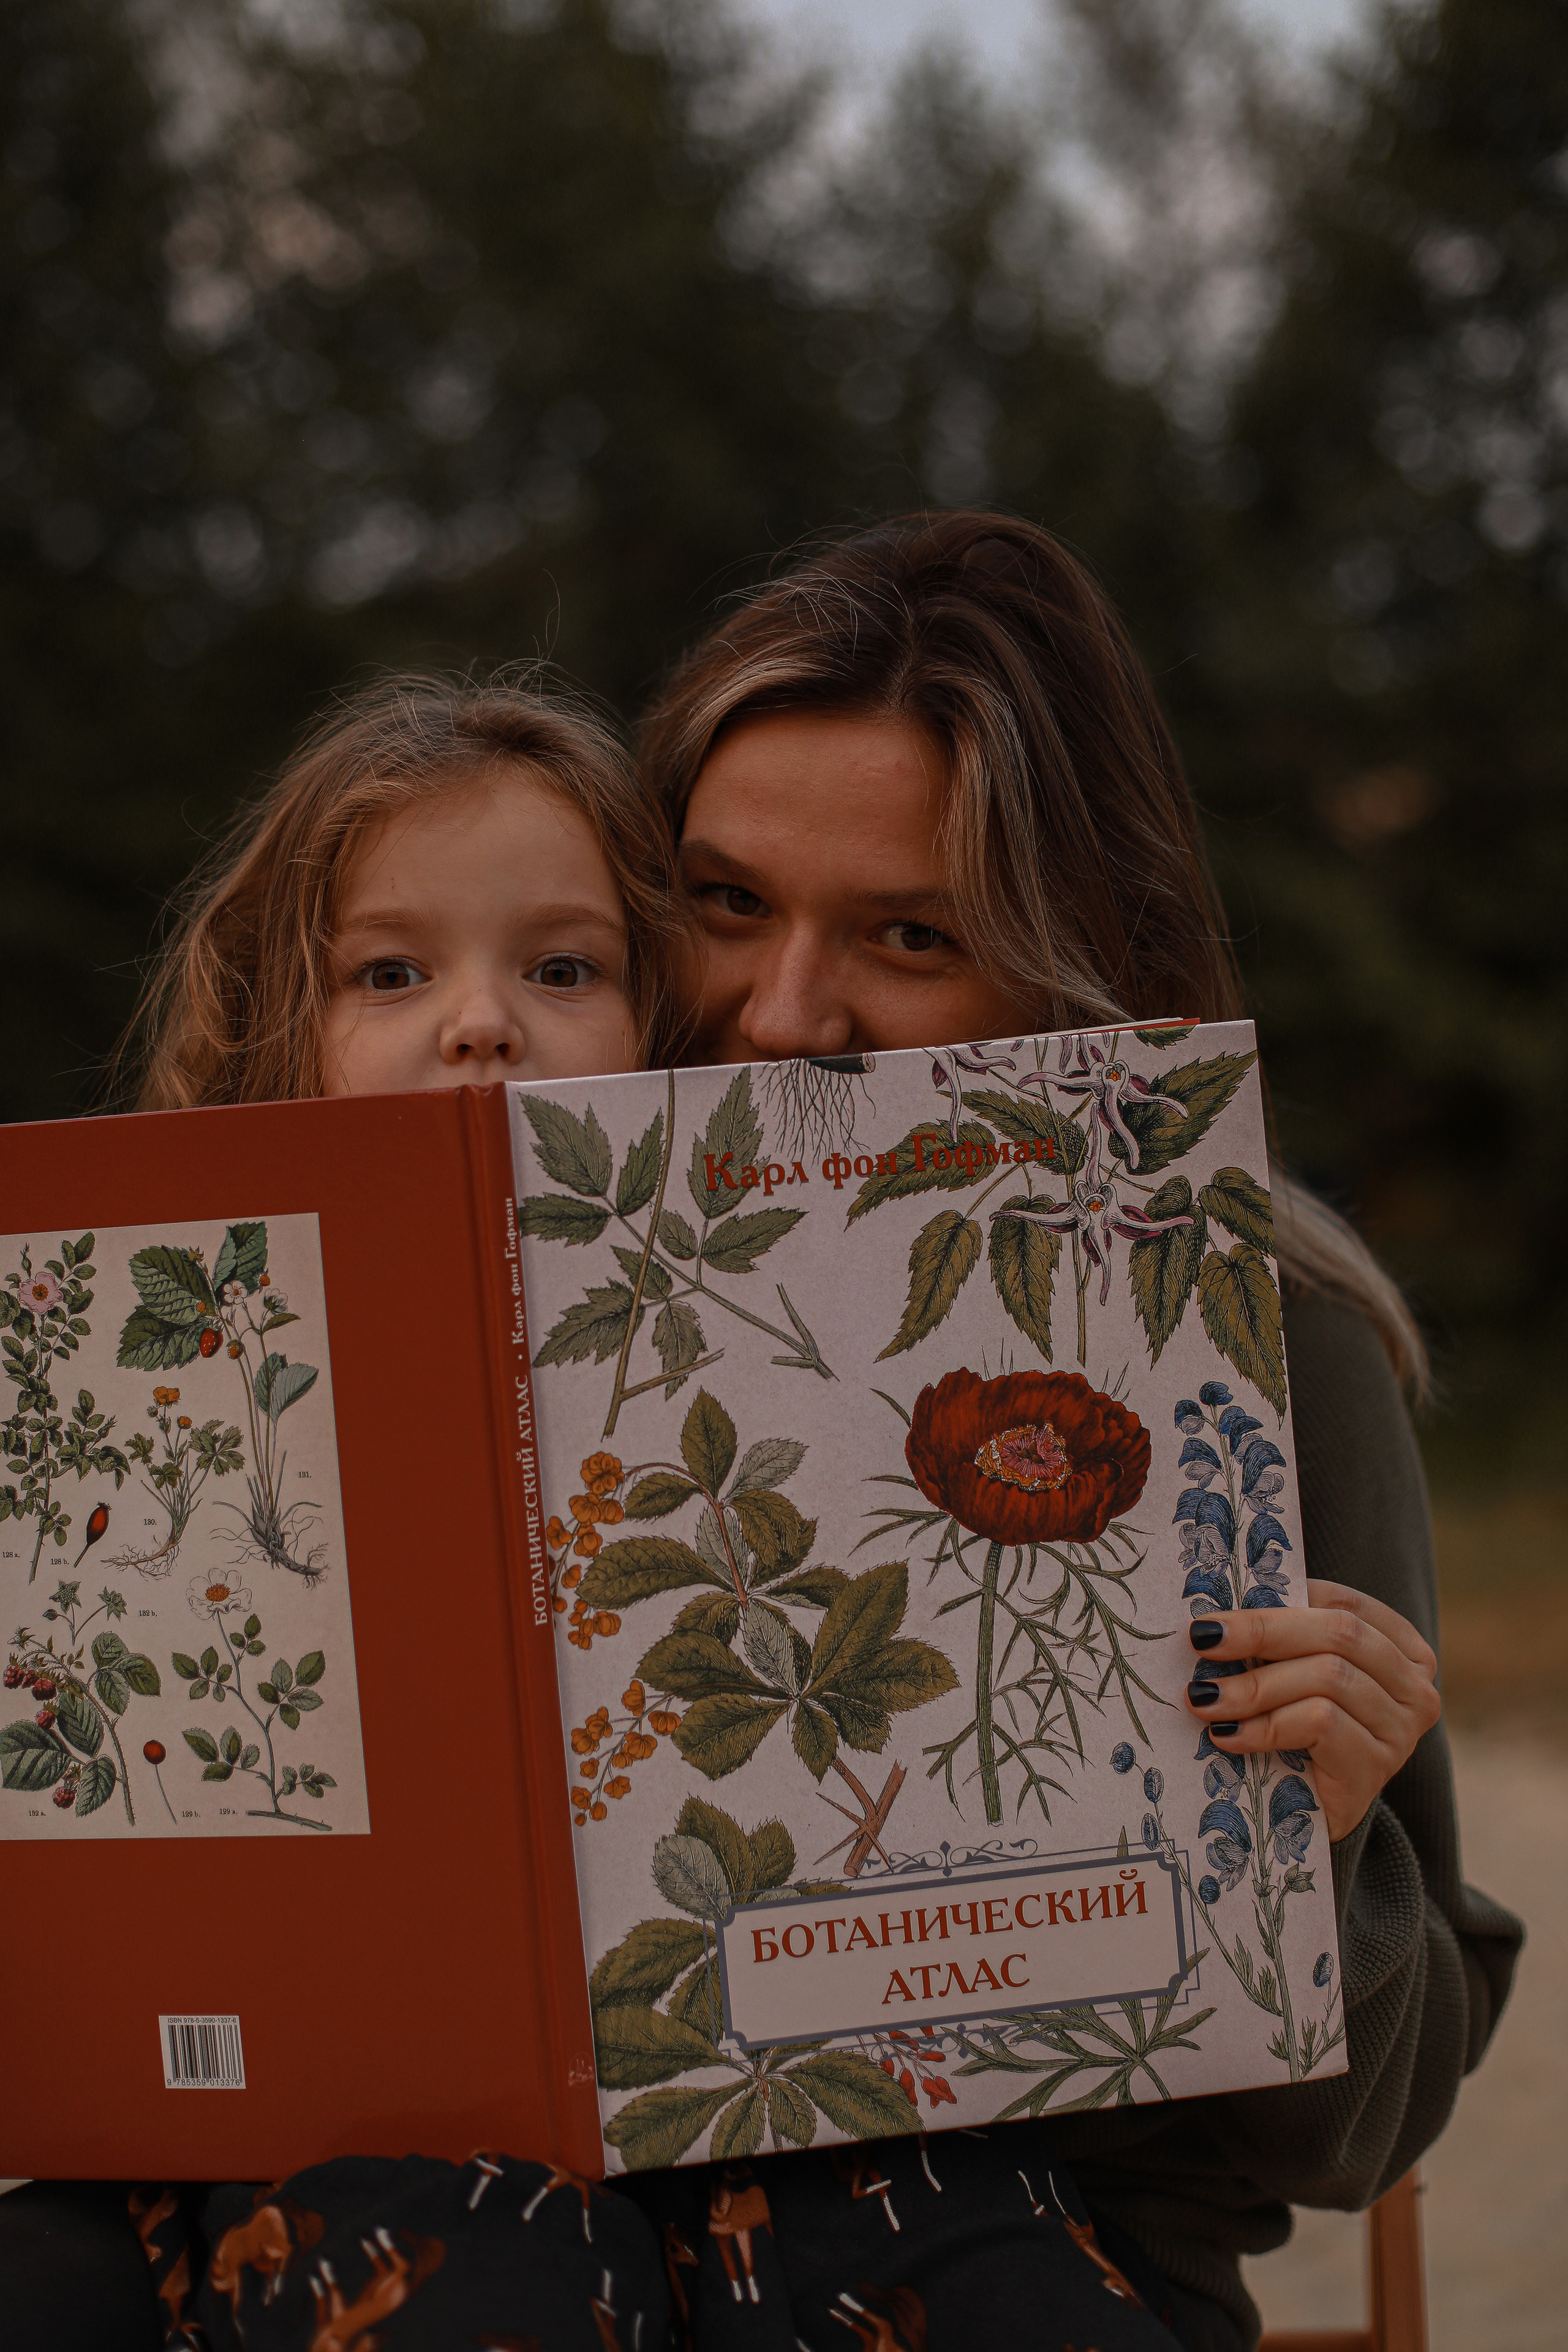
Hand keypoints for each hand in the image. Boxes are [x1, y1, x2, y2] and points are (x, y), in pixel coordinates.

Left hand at [1184, 1579, 1440, 1841]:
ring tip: (1205, 1697)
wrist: (1309, 1822)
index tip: (1221, 1610)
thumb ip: (1283, 1637)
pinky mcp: (1376, 1767)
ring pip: (1328, 1677)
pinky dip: (1266, 1725)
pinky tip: (1228, 1735)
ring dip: (1255, 1685)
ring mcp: (1401, 1729)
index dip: (1282, 1601)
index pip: (1343, 1604)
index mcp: (1401, 1648)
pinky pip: (1321, 1723)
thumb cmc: (1298, 1736)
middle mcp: (1414, 1687)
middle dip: (1262, 1632)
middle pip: (1339, 1634)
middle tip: (1204, 1640)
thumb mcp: (1297, 1675)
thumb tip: (1224, 1609)